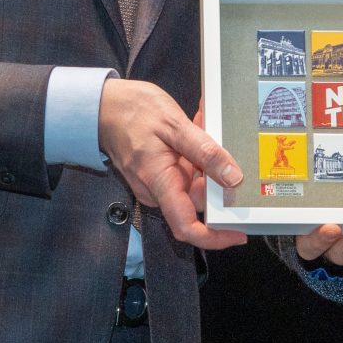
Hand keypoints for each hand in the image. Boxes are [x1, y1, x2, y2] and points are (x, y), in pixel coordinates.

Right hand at [99, 79, 246, 249]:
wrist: (104, 106)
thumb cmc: (132, 112)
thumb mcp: (174, 124)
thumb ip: (205, 151)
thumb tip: (233, 177)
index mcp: (160, 183)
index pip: (187, 227)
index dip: (215, 237)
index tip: (238, 233)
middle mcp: (158, 190)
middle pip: (198, 201)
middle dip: (218, 179)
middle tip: (230, 148)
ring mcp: (158, 182)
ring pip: (194, 183)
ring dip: (208, 161)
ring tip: (209, 127)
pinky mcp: (160, 173)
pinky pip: (186, 171)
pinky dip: (197, 154)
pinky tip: (199, 128)